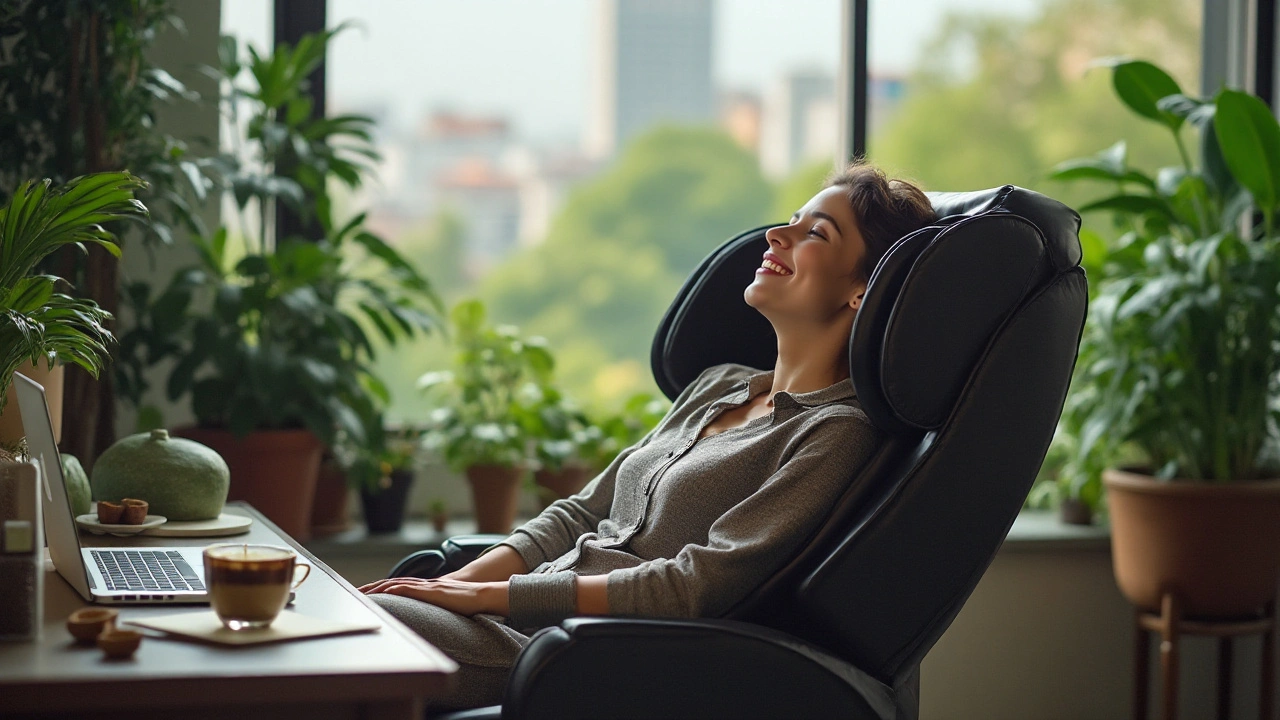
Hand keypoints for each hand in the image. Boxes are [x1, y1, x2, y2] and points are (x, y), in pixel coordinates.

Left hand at [359, 577, 509, 616]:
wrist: (484, 595)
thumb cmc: (467, 603)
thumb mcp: (444, 606)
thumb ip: (432, 609)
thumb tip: (423, 622)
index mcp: (425, 588)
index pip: (397, 586)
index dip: (380, 589)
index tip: (364, 594)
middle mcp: (424, 584)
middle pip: (392, 583)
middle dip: (372, 587)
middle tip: (353, 592)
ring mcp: (428, 586)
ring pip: (397, 584)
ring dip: (378, 587)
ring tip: (362, 593)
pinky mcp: (433, 591)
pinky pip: (411, 588)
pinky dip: (397, 589)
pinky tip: (386, 592)